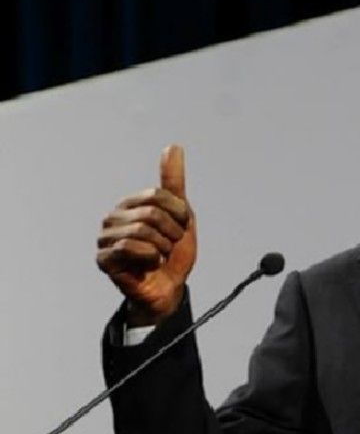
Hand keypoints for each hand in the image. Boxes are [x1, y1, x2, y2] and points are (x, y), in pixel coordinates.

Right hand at [96, 145, 196, 326]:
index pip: (158, 196)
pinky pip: (128, 248)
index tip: (182, 227)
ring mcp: (106, 238)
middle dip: (171, 233)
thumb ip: (174, 181)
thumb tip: (174, 146)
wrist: (171, 287)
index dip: (178, 213)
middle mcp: (114, 217)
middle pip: (151, 213)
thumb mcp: (181, 214)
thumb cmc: (174, 252)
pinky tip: (150, 264)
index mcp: (131, 203)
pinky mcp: (103, 259)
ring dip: (162, 247)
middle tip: (170, 246)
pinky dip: (149, 257)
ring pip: (142, 231)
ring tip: (160, 256)